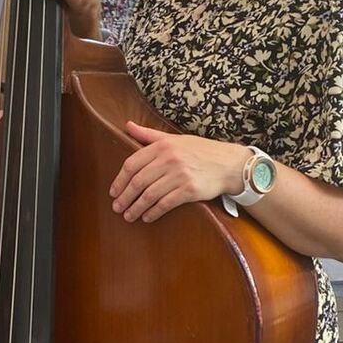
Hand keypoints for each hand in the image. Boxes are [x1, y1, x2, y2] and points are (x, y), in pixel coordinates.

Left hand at [110, 121, 248, 222]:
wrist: (229, 164)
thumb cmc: (200, 151)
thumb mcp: (174, 138)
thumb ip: (148, 135)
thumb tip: (127, 125)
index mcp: (162, 146)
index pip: (132, 164)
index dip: (120, 180)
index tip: (113, 192)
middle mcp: (169, 159)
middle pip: (138, 182)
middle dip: (124, 197)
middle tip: (117, 208)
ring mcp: (180, 175)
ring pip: (149, 195)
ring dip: (136, 208)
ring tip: (128, 216)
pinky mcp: (189, 190)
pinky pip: (165, 204)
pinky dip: (153, 212)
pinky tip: (147, 217)